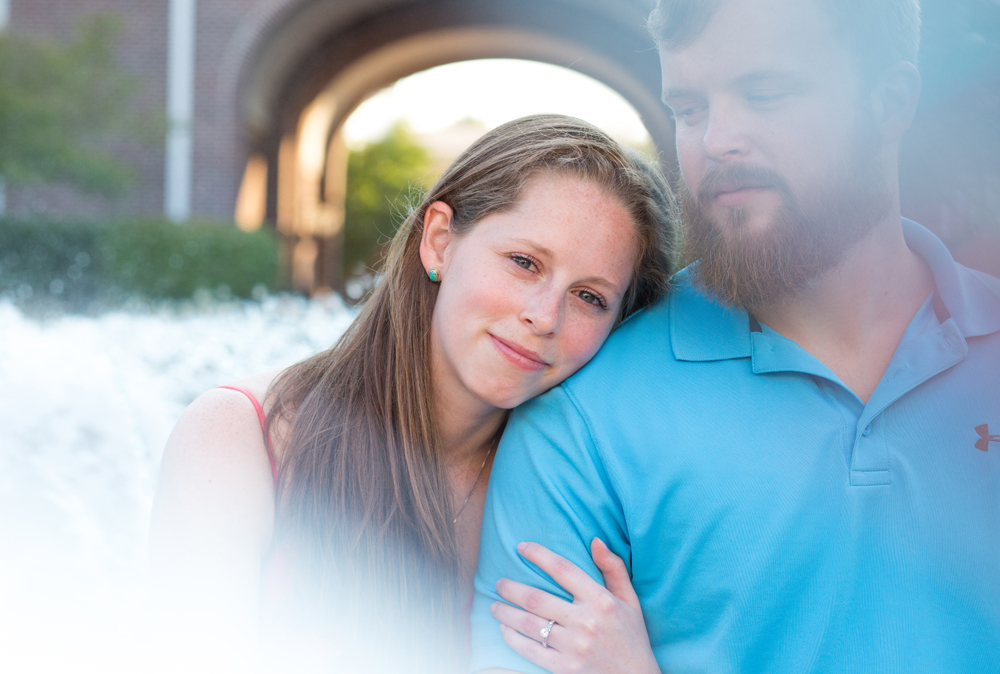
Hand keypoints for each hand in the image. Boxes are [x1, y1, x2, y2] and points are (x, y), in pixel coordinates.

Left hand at [490, 538, 659, 673]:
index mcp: (601, 600)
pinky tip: (505, 629)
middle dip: (511, 588)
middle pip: (537, 599)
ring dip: (506, 613)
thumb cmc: (631, 636)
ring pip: (529, 624)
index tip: (521, 547)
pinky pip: (531, 650)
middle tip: (499, 583)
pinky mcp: (565, 668)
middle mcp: (586, 622)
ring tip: (495, 606)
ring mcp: (574, 647)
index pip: (563, 569)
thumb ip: (614, 568)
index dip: (539, 555)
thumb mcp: (630, 600)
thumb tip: (595, 540)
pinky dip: (513, 638)